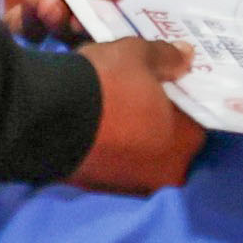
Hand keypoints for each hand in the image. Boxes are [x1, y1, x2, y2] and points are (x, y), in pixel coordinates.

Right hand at [72, 39, 203, 194]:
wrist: (46, 115)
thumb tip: (188, 56)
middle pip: (168, 141)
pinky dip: (109, 146)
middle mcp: (163, 173)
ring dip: (133, 136)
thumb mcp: (140, 56)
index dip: (182, 101)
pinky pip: (113, 161)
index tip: (168, 86)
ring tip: (116, 108)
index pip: (196, 120)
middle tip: (141, 96)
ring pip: (139, 154)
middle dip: (157, 122)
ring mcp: (128, 184)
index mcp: (184, 144)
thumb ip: (168, 57)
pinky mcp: (96, 187)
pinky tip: (98, 124)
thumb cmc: (107, 84)